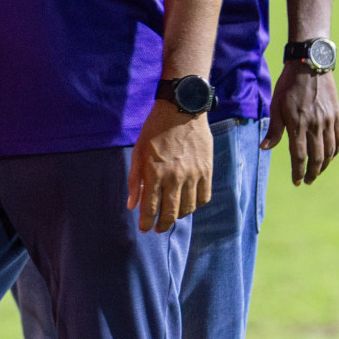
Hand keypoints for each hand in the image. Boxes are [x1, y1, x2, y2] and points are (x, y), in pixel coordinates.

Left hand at [127, 102, 212, 232]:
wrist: (182, 109)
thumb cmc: (155, 129)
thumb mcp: (138, 152)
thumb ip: (134, 180)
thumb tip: (131, 206)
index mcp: (155, 172)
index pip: (150, 208)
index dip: (146, 222)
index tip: (144, 229)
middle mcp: (175, 177)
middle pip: (171, 213)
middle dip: (163, 225)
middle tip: (158, 228)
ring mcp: (193, 174)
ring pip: (188, 208)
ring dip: (179, 216)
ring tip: (173, 215)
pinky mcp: (206, 170)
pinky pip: (204, 197)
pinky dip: (196, 205)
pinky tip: (189, 203)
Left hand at [262, 64, 338, 184]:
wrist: (309, 65)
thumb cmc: (288, 85)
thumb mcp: (276, 105)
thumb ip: (273, 129)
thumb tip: (264, 148)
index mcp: (298, 123)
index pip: (299, 155)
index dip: (298, 171)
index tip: (296, 182)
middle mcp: (315, 124)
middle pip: (317, 157)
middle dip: (312, 173)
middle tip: (307, 181)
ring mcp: (328, 120)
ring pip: (329, 151)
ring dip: (324, 165)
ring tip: (317, 172)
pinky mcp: (337, 115)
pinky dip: (335, 151)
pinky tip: (330, 156)